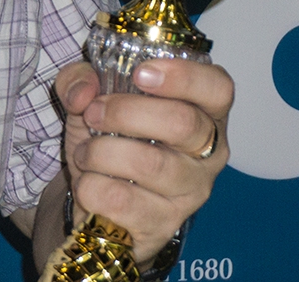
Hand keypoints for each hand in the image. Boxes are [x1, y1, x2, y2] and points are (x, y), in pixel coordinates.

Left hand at [55, 57, 234, 262]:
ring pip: (149, 163)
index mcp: (205, 112)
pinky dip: (92, 186)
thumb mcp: (92, 98)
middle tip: (93, 113)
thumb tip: (82, 92)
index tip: (141, 73)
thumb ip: (80, 79)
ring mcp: (191, 192)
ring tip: (85, 153)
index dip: (183, 77)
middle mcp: (209, 153)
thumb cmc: (111, 141)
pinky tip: (89, 184)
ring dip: (101, 152)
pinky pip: (122, 200)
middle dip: (125, 112)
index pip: (218, 89)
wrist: (99, 203)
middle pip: (182, 123)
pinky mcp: (164, 225)